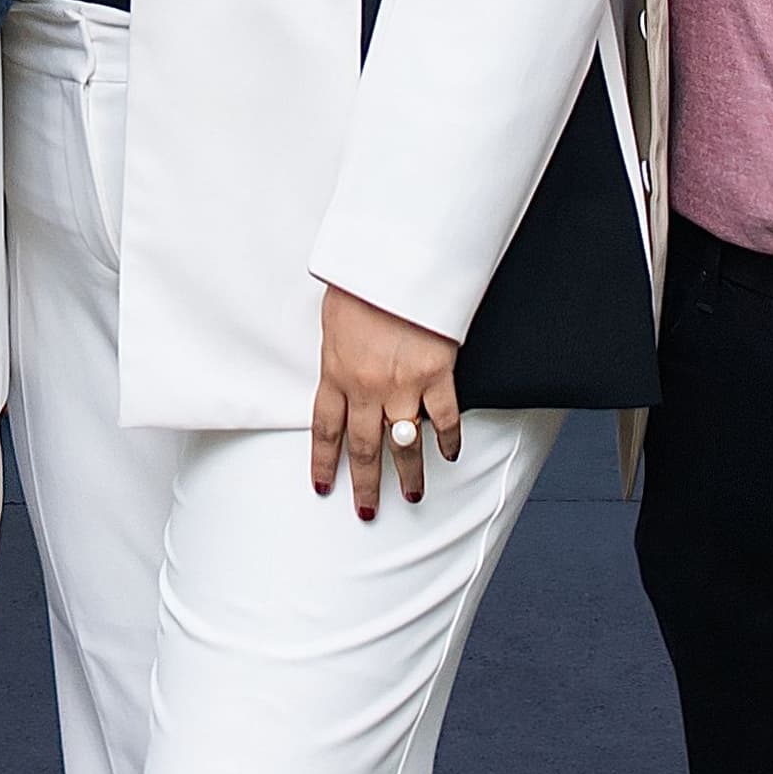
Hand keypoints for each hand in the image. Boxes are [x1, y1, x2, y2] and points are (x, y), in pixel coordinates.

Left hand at [309, 282, 462, 520]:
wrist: (395, 262)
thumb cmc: (360, 283)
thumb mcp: (332, 320)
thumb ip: (336, 354)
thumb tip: (337, 371)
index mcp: (335, 373)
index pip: (325, 430)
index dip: (324, 462)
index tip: (323, 486)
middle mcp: (366, 388)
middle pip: (364, 448)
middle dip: (366, 485)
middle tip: (367, 511)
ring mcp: (402, 384)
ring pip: (404, 444)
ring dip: (408, 475)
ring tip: (413, 496)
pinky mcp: (435, 374)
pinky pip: (443, 418)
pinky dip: (447, 440)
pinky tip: (449, 454)